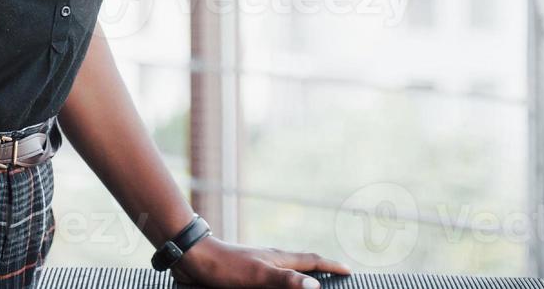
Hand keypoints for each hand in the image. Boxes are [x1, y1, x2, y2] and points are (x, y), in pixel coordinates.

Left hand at [169, 233, 350, 287]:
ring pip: (286, 272)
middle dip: (319, 271)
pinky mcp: (246, 275)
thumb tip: (316, 286)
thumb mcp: (259, 276)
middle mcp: (272, 261)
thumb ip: (286, 281)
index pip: (311, 261)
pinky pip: (271, 280)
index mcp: (279, 258)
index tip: (349, 271)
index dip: (331, 266)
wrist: (194, 259)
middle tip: (334, 277)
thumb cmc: (227, 267)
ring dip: (300, 277)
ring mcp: (259, 266)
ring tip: (310, 284)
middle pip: (302, 264)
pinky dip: (281, 284)